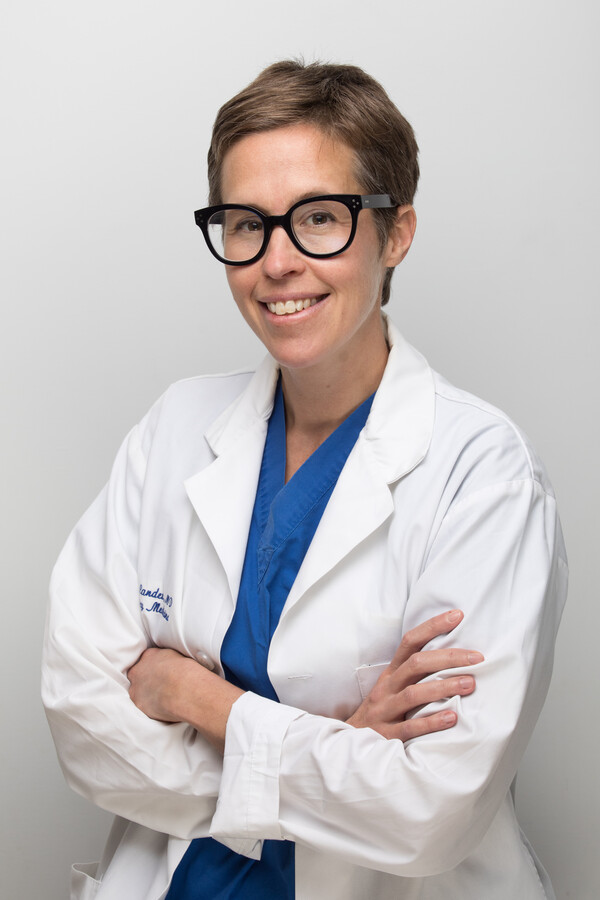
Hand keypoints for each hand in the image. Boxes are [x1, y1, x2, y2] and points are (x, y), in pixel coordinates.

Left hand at [128, 648, 242, 751]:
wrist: (186, 688)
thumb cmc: (189, 672)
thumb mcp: (181, 657)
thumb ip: (171, 660)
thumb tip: (175, 664)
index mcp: (150, 655)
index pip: (147, 660)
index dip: (154, 668)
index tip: (161, 675)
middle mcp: (139, 669)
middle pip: (138, 674)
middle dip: (146, 680)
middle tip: (160, 687)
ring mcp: (136, 687)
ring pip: (138, 691)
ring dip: (147, 694)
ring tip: (162, 700)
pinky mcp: (139, 703)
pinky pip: (142, 706)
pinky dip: (150, 707)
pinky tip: (162, 708)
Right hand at [346, 610, 482, 740]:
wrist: (349, 742)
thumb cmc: (381, 711)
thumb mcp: (392, 687)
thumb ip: (416, 674)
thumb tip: (454, 657)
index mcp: (391, 673)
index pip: (410, 642)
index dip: (433, 627)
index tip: (458, 616)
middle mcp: (387, 687)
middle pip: (416, 665)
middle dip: (448, 658)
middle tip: (477, 657)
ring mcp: (385, 710)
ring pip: (414, 694)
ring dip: (443, 687)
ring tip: (470, 684)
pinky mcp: (386, 735)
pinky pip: (409, 727)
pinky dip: (431, 722)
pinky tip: (452, 718)